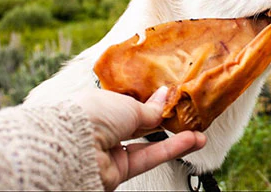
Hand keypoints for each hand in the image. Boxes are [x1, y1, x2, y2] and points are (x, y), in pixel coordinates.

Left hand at [73, 87, 205, 190]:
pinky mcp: (117, 171)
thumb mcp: (127, 103)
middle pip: (140, 124)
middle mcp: (102, 128)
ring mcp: (110, 151)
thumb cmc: (89, 115)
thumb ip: (149, 108)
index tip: (171, 99)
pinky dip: (169, 150)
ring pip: (147, 144)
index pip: (129, 103)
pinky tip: (188, 141)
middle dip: (165, 120)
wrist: (73, 148)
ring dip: (174, 138)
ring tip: (196, 130)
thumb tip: (163, 99)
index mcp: (99, 104)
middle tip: (186, 114)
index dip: (151, 102)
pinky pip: (147, 158)